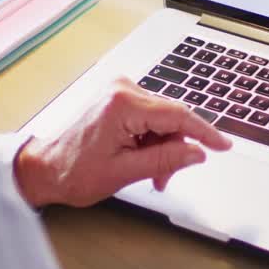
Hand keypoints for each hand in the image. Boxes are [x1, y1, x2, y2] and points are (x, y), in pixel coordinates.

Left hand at [14, 78, 232, 206]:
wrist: (44, 168)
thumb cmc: (73, 171)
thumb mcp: (125, 172)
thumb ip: (165, 161)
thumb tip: (196, 154)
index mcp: (123, 104)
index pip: (178, 115)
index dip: (204, 132)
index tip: (223, 146)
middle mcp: (123, 90)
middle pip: (171, 118)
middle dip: (174, 150)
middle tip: (165, 178)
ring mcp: (119, 92)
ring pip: (162, 121)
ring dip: (162, 149)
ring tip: (150, 175)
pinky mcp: (118, 99)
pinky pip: (149, 119)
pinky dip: (151, 142)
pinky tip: (142, 160)